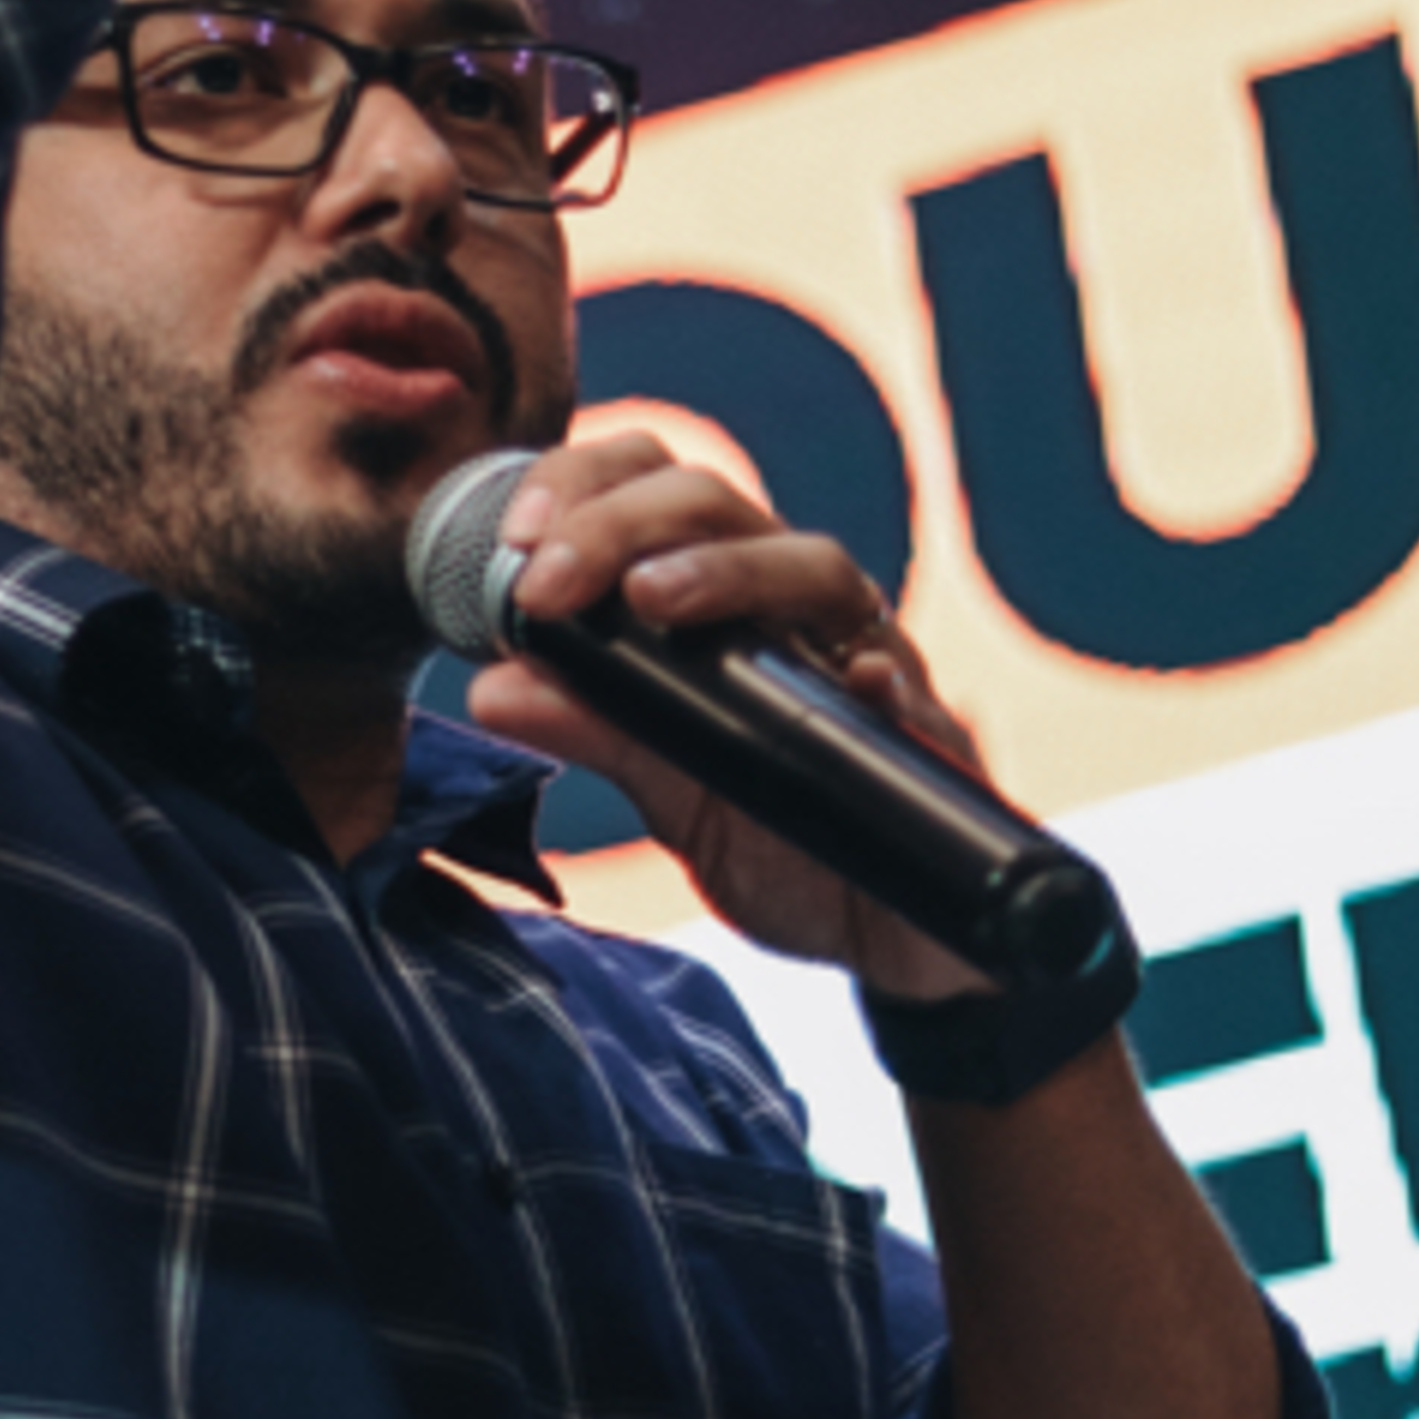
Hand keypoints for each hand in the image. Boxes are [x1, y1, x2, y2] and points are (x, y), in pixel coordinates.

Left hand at [462, 432, 995, 998]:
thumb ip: (591, 725)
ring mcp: (865, 657)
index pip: (649, 486)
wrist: (880, 931)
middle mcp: (790, 605)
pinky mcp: (929, 734)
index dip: (581, 488)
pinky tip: (853, 681)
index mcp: (718, 594)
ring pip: (814, 565)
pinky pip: (912, 686)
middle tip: (547, 582)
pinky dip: (882, 673)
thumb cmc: (772, 832)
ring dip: (727, 570)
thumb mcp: (663, 783)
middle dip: (619, 523)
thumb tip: (489, 685)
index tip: (514, 539)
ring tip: (654, 599)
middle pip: (716, 503)